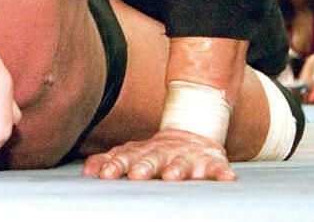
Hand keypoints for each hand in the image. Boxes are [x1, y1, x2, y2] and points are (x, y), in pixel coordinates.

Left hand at [83, 128, 235, 180]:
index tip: (106, 175)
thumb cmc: (156, 151)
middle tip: (137, 175)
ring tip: (174, 176)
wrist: (192, 134)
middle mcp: (164, 153)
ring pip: (182, 163)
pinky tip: (226, 179)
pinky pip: (218, 168)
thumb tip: (87, 171)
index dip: (116, 165)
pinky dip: (222, 173)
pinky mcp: (212, 162)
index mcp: (143, 152)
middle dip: (145, 167)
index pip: (126, 157)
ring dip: (178, 170)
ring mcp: (188, 157)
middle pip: (152, 159)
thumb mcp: (132, 153)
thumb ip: (109, 161)